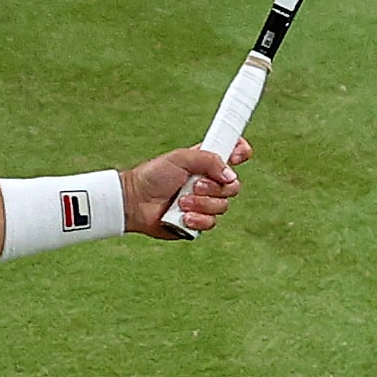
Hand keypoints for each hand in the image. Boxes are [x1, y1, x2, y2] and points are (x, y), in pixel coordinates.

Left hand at [126, 138, 247, 237]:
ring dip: (201, 204)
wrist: (136, 201)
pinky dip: (197, 219)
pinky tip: (183, 216)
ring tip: (180, 202)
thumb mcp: (181, 158)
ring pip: (223, 206)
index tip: (238, 155)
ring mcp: (205, 203)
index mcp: (207, 163)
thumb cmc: (153, 176)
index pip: (234, 154)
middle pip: (233, 186)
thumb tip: (230, 175)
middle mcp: (209, 183)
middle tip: (194, 185)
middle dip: (213, 187)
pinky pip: (212, 223)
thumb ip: (208, 160)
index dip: (241, 152)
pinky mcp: (199, 222)